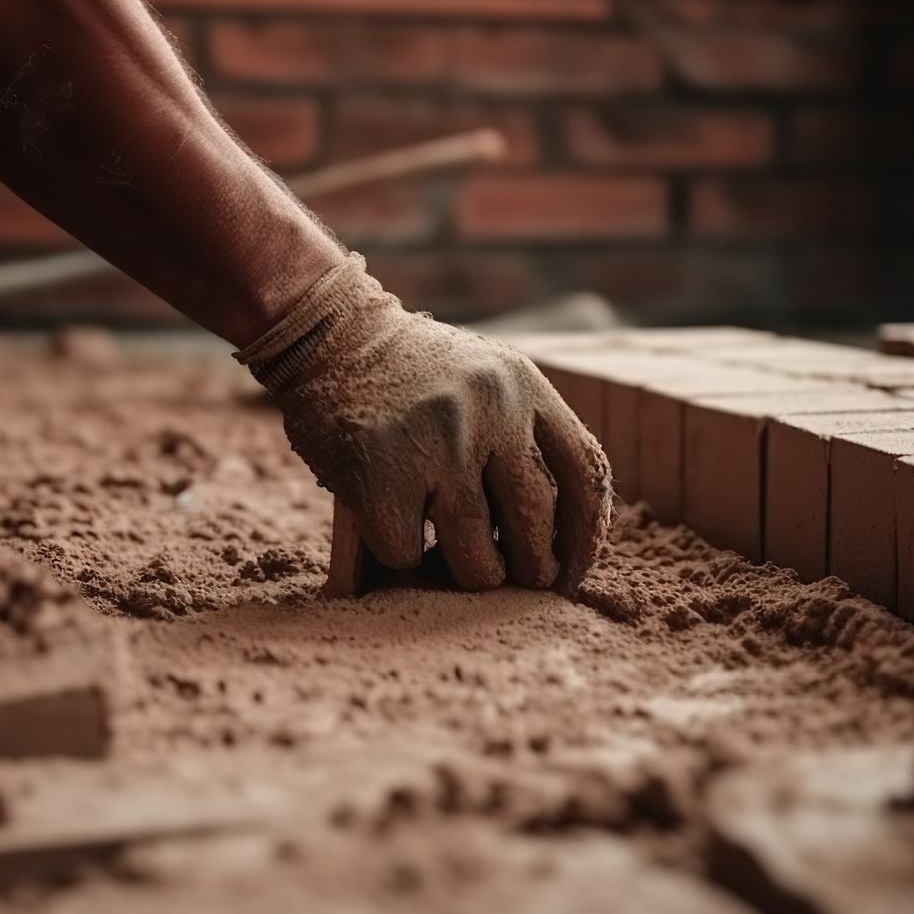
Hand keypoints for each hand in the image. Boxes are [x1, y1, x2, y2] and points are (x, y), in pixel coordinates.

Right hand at [237, 256, 610, 591]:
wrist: (328, 334)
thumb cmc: (412, 378)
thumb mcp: (485, 381)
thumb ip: (524, 439)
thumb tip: (557, 547)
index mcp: (524, 385)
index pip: (585, 476)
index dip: (585, 539)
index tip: (569, 574)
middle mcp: (490, 409)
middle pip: (535, 526)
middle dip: (529, 569)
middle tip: (513, 578)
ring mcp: (435, 442)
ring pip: (476, 557)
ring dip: (468, 573)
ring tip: (452, 563)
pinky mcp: (380, 474)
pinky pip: (407, 553)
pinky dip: (401, 555)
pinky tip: (389, 524)